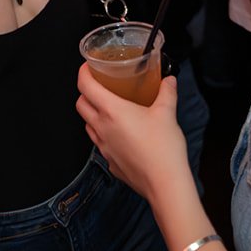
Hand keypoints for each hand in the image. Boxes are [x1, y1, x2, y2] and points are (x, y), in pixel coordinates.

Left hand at [75, 62, 188, 200]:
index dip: (83, 73)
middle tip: (99, 86)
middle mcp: (102, 128)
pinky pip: (100, 144)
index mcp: (111, 111)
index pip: (85, 86)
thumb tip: (169, 81)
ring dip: (93, 114)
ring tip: (109, 109)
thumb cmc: (164, 148)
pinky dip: (104, 135)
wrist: (165, 184)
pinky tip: (120, 135)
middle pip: (81, 104)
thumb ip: (166, 92)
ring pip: (88, 125)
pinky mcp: (110, 162)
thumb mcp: (167, 113)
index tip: (88, 66)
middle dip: (85, 93)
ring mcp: (104, 147)